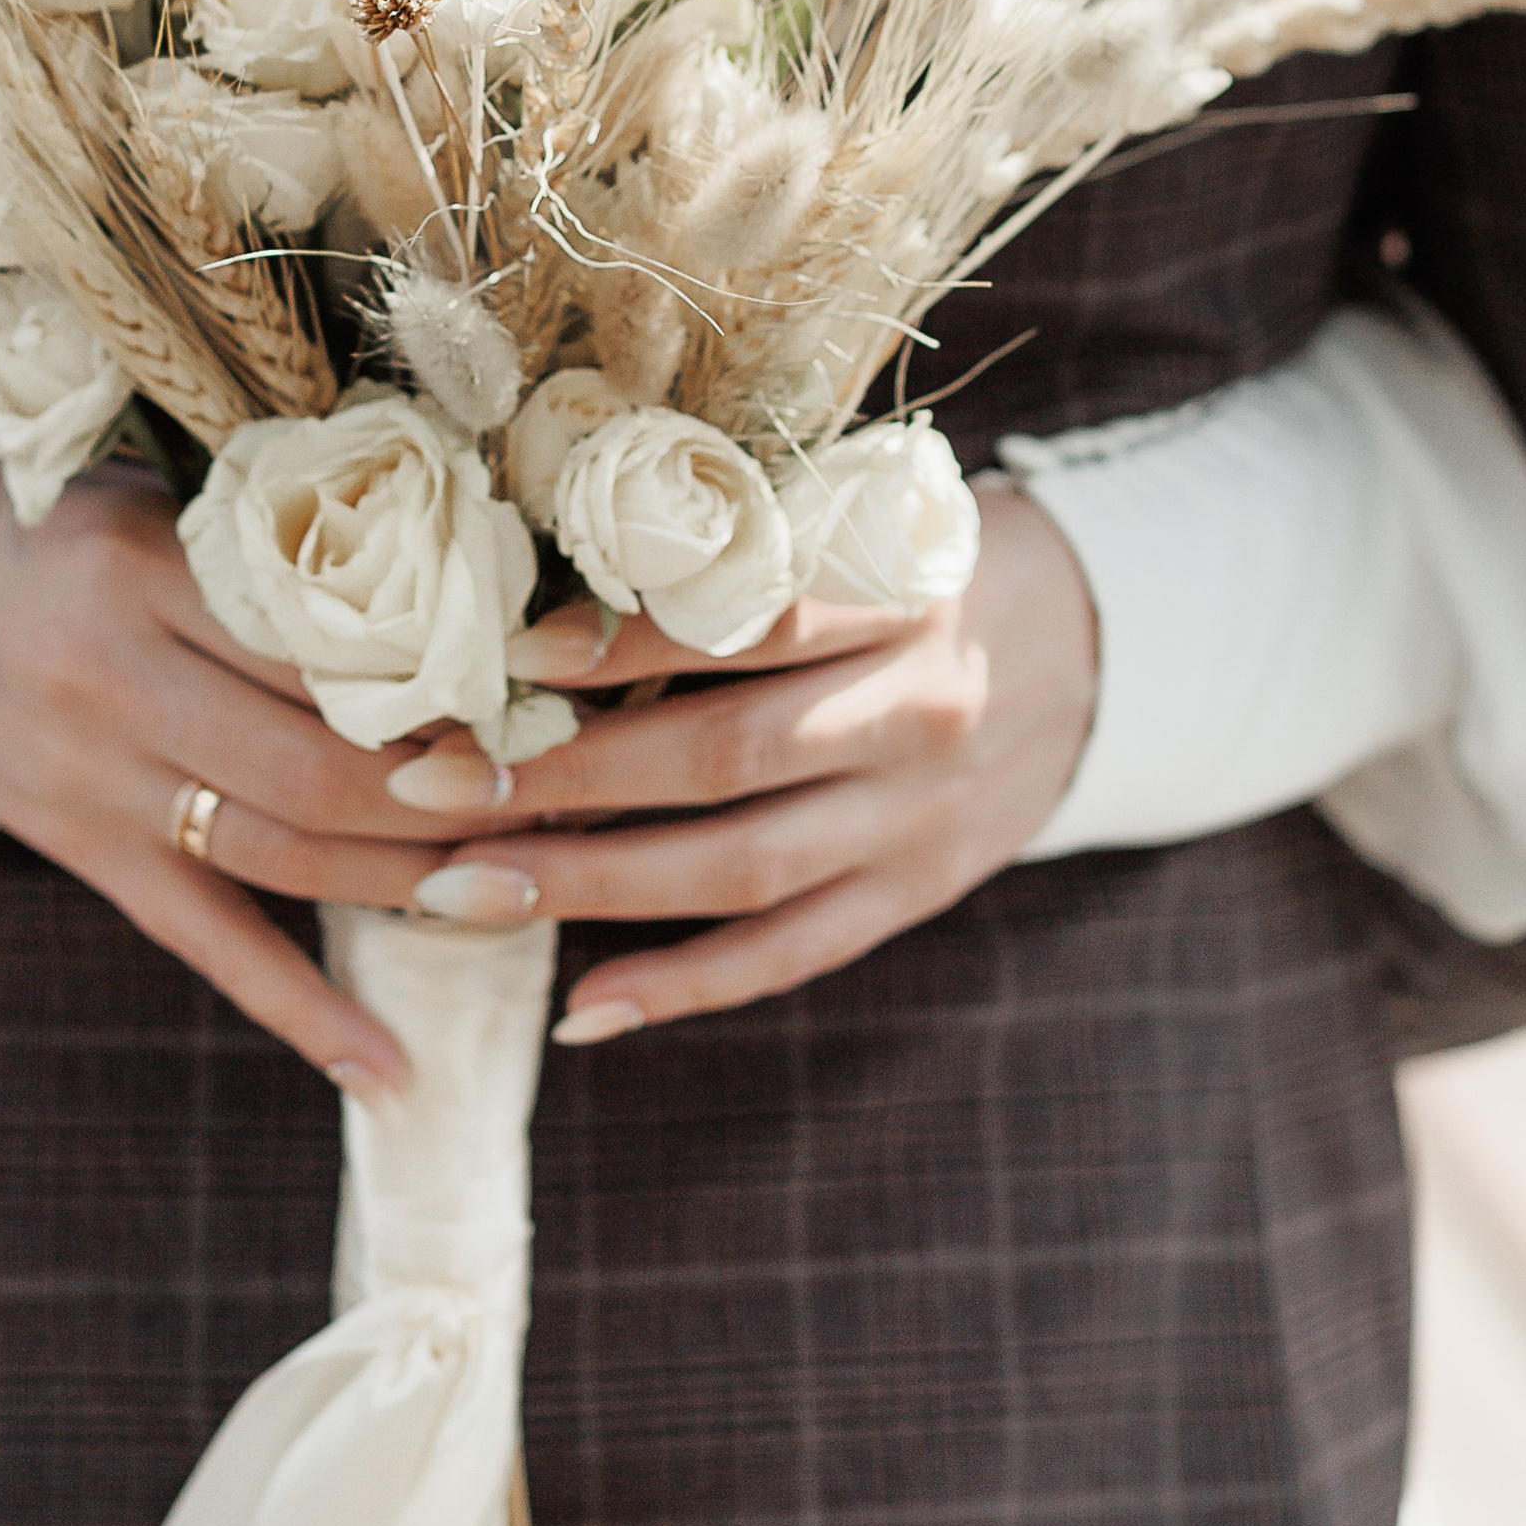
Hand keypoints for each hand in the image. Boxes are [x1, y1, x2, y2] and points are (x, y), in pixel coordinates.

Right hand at [0, 461, 484, 1096]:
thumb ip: (281, 539)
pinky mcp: (88, 854)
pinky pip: (207, 942)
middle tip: (555, 798)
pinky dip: (301, 1011)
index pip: (318, 640)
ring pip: (280, 856)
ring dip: (407, 887)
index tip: (539, 690)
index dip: (436, 676)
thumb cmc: (76, 534)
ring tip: (518, 894)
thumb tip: (473, 578)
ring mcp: (95, 783)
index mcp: (139, 571)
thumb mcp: (163, 498)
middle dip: (446, 796)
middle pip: (311, 765)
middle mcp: (110, 682)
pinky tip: (386, 1069)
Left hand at [412, 484, 1099, 1042]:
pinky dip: (687, 985)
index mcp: (901, 594)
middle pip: (722, 756)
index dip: (627, 642)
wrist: (1102, 644)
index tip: (507, 655)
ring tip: (456, 891)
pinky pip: (794, 954)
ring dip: (590, 886)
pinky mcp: (918, 893)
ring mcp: (919, 818)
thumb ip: (745, 549)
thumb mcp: (866, 520)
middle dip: (562, 777)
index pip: (751, 622)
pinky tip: (584, 1005)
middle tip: (423, 786)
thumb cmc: (928, 561)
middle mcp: (916, 712)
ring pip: (741, 869)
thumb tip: (549, 573)